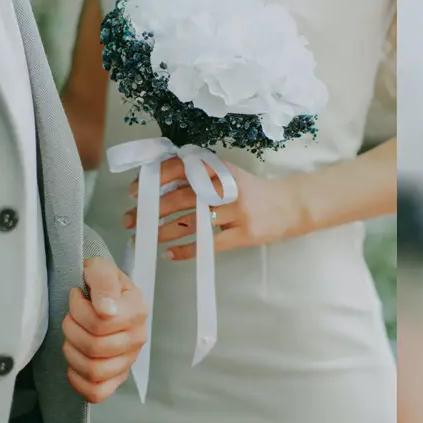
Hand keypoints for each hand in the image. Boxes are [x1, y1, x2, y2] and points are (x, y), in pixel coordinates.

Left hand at [61, 256, 147, 402]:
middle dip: (72, 329)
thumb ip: (103, 282)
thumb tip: (106, 311)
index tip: (76, 296)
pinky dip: (79, 381)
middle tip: (71, 316)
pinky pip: (97, 392)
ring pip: (94, 371)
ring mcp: (127, 361)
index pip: (100, 323)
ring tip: (72, 336)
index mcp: (136, 311)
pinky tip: (74, 363)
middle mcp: (137, 339)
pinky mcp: (116, 378)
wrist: (101, 294)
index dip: (78, 309)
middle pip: (94, 347)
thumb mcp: (101, 268)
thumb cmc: (100, 282)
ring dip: (72, 352)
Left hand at [122, 158, 306, 260]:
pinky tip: (169, 254)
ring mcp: (237, 211)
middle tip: (129, 219)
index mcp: (221, 169)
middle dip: (151, 209)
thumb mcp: (230, 175)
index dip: (156, 179)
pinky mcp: (245, 234)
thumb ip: (202, 176)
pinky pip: (209, 244)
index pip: (182, 169)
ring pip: (192, 222)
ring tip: (143, 239)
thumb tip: (161, 185)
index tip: (135, 190)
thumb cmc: (254, 190)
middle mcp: (227, 188)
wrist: (292, 205)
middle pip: (182, 198)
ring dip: (163, 231)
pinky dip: (187, 250)